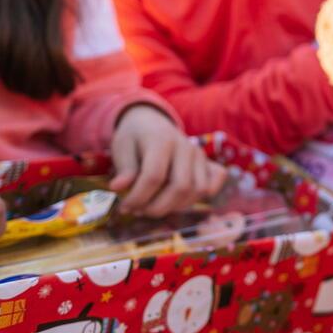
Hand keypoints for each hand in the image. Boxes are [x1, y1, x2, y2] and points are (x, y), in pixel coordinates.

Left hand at [109, 106, 226, 216]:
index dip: (138, 197)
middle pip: (181, 187)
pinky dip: (201, 197)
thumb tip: (118, 188)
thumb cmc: (134, 137)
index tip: (124, 207)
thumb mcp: (122, 147)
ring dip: (176, 206)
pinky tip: (180, 201)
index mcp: (162, 140)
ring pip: (198, 190)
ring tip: (155, 207)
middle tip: (139, 211)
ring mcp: (199, 155)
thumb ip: (124, 168)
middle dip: (157, 207)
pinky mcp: (207, 162)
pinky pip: (214, 183)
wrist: (151, 122)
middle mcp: (186, 147)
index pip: (154, 176)